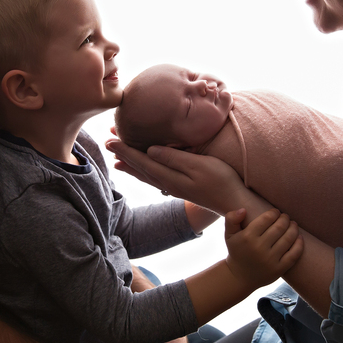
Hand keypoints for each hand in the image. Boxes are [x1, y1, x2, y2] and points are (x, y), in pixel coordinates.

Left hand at [105, 138, 268, 218]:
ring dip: (131, 165)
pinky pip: (156, 177)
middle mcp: (168, 182)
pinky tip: (145, 171)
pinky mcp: (182, 187)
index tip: (110, 139)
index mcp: (169, 175)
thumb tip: (150, 150)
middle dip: (124, 154)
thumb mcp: (198, 165)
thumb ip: (173, 158)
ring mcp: (175, 186)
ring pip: (147, 174)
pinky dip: (144, 172)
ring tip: (117, 160)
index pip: (142, 160)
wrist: (235, 202)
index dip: (125, 149)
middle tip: (108, 143)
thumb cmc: (221, 180)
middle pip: (140, 167)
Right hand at [224, 209, 303, 289]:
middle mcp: (259, 248)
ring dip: (293, 228)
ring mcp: (270, 260)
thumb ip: (231, 219)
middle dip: (285, 219)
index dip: (274, 213)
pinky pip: (294, 254)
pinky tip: (299, 237)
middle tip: (285, 217)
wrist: (239, 277)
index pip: (266, 219)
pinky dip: (299, 244)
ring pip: (288, 239)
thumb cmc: (237, 251)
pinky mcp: (278, 269)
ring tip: (293, 224)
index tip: (276, 212)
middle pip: (279, 227)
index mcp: (247, 237)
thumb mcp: (229, 234)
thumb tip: (243, 209)